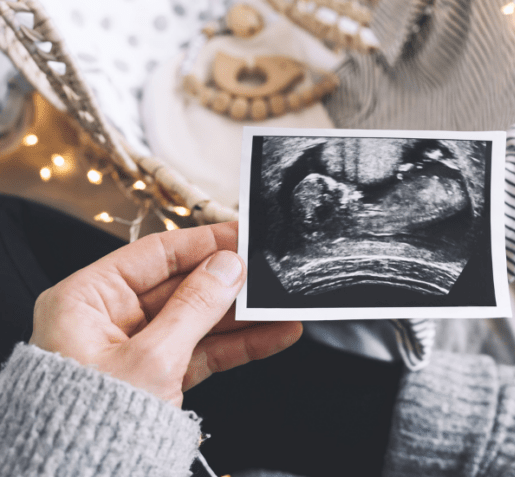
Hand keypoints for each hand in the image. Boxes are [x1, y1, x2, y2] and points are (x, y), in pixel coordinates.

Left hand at [29, 222, 301, 406]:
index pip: (154, 254)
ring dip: (243, 316)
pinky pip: (203, 351)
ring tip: (280, 306)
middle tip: (266, 272)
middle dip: (228, 282)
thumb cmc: (90, 425)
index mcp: (86, 300)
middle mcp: (108, 320)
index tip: (240, 236)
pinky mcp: (157, 376)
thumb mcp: (150, 359)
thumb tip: (227, 267)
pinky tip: (272, 335)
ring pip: (198, 319)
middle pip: (181, 285)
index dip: (203, 243)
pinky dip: (238, 345)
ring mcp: (135, 349)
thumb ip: (195, 307)